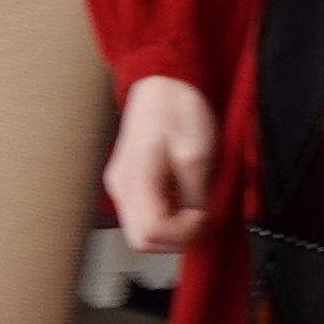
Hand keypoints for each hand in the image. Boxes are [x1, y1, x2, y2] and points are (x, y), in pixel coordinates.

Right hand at [106, 72, 219, 252]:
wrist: (163, 84)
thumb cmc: (177, 111)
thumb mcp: (198, 155)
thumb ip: (195, 196)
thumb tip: (197, 224)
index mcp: (135, 178)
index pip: (150, 234)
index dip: (183, 233)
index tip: (202, 215)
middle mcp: (121, 186)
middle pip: (142, 240)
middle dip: (177, 237)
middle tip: (200, 215)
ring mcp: (122, 186)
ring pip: (143, 233)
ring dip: (172, 228)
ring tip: (192, 203)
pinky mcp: (129, 184)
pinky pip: (146, 216)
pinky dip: (167, 217)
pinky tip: (182, 196)